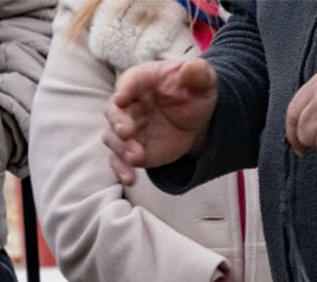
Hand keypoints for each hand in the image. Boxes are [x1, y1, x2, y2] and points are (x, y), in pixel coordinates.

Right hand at [104, 58, 218, 185]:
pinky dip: (121, 169)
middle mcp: (130, 104)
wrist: (198, 122)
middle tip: (126, 132)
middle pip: (114, 111)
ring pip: (113, 138)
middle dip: (117, 122)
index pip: (130, 81)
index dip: (124, 89)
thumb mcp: (203, 82)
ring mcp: (128, 129)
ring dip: (121, 149)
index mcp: (144, 80)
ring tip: (136, 158)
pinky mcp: (131, 149)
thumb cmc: (195, 94)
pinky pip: (119, 160)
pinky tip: (130, 179)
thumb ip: (199, 75)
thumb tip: (195, 68)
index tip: (121, 98)